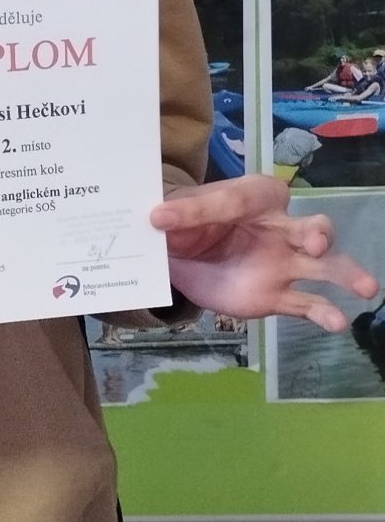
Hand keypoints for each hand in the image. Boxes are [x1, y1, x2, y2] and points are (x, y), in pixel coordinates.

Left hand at [151, 175, 377, 331]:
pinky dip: (323, 313)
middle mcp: (279, 227)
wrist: (182, 255)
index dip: (223, 204)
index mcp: (251, 197)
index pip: (248, 197)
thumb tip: (157, 218)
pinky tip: (337, 323)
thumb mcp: (175, 213)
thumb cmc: (187, 222)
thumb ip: (176, 215)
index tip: (181, 218)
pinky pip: (306, 305)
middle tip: (313, 244)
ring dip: (344, 274)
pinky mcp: (277, 296)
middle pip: (310, 226)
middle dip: (316, 233)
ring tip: (365, 286)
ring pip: (323, 267)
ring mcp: (283, 263)